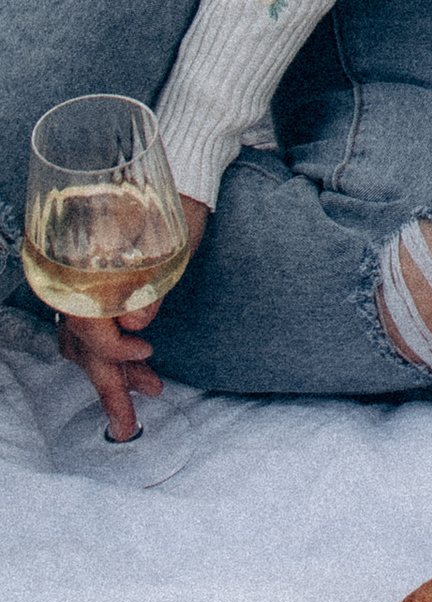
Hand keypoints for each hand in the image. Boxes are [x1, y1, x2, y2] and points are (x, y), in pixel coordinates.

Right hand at [59, 195, 209, 441]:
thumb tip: (135, 327)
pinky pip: (91, 327)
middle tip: (127, 427)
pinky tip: (138, 364)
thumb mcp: (172, 246)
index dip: (117, 350)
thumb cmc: (181, 205)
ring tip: (148, 393)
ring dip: (114, 372)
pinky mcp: (95, 284)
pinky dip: (111, 350)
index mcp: (88, 266)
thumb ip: (150, 287)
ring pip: (86, 340)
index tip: (150, 356)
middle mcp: (77, 277)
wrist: (184, 174)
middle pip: (84, 342)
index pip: (89, 325)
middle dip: (108, 388)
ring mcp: (83, 281)